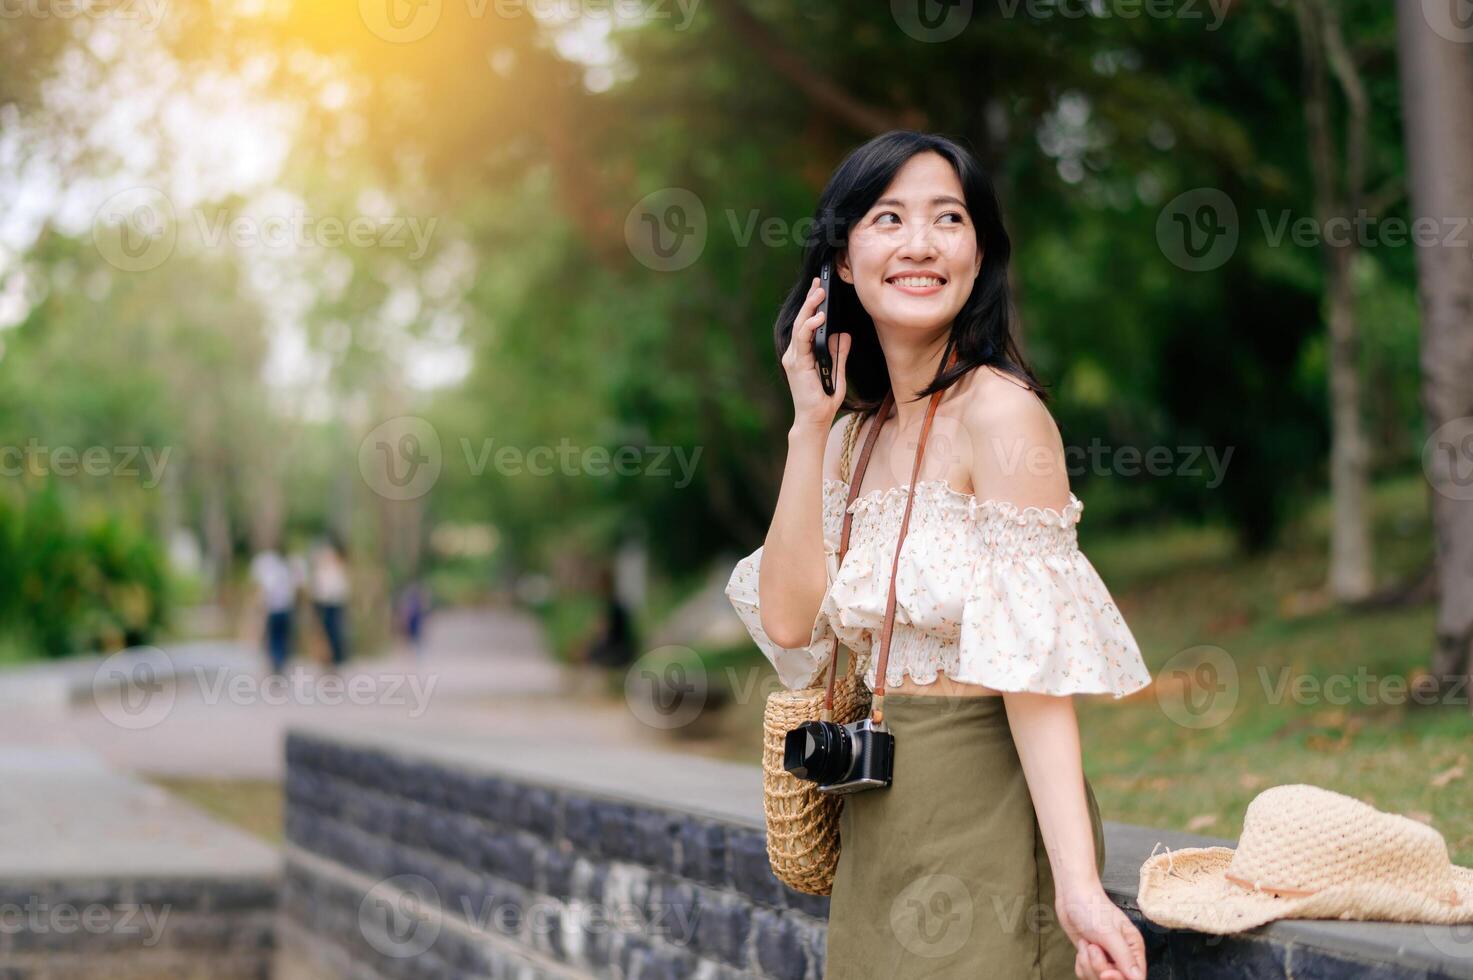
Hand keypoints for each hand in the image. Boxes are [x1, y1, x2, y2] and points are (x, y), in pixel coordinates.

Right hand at [781, 275, 851, 427]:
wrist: (816, 418)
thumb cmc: (824, 398)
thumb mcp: (837, 370)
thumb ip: (839, 353)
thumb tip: (843, 334)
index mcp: (803, 353)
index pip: (805, 323)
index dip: (812, 305)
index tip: (820, 288)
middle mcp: (795, 353)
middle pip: (801, 320)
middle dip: (810, 300)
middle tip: (819, 283)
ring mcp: (794, 358)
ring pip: (800, 326)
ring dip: (810, 308)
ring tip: (819, 293)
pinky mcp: (797, 364)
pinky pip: (803, 340)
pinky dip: (810, 326)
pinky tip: (820, 317)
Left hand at [1057, 883, 1145, 979]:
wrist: (1071, 896)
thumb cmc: (1092, 907)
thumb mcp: (1109, 932)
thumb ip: (1124, 957)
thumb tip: (1138, 979)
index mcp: (1133, 948)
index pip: (1135, 978)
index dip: (1119, 979)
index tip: (1105, 973)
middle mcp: (1122, 956)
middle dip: (1098, 968)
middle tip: (1092, 948)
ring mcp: (1106, 958)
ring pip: (1097, 979)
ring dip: (1087, 964)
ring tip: (1087, 944)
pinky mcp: (1091, 958)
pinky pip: (1086, 974)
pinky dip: (1081, 964)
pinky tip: (1082, 947)